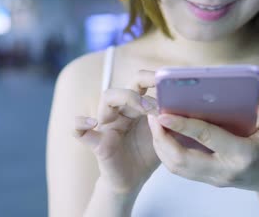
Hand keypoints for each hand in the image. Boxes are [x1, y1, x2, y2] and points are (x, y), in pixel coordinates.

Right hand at [74, 70, 159, 193]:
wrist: (133, 181)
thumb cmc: (146, 156)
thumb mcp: (164, 136)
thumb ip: (169, 121)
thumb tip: (180, 104)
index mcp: (134, 107)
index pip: (137, 83)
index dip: (150, 77)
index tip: (167, 80)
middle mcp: (119, 112)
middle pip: (123, 86)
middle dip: (141, 90)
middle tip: (158, 105)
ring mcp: (106, 126)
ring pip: (106, 99)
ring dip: (126, 98)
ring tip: (147, 111)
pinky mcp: (97, 143)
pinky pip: (78, 131)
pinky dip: (80, 123)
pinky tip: (92, 122)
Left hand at [148, 96, 258, 190]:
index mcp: (241, 155)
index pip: (206, 138)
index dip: (183, 126)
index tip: (164, 113)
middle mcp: (222, 170)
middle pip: (182, 159)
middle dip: (162, 138)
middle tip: (152, 115)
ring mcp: (212, 177)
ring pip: (175, 167)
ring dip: (160, 145)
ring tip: (153, 122)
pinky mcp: (205, 179)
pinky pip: (178, 169)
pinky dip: (165, 152)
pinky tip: (162, 135)